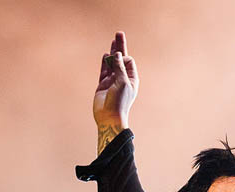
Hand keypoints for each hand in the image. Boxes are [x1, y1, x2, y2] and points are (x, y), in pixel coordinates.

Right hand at [93, 31, 137, 151]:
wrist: (108, 117)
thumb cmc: (119, 101)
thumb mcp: (122, 82)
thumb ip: (120, 68)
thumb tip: (118, 54)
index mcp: (131, 79)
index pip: (129, 62)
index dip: (124, 57)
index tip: (120, 61)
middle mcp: (122, 79)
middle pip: (121, 59)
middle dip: (120, 46)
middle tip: (119, 33)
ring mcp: (112, 81)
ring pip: (112, 63)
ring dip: (112, 52)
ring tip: (113, 40)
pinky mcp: (102, 85)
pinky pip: (104, 71)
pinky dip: (105, 62)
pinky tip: (106, 54)